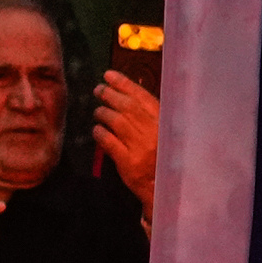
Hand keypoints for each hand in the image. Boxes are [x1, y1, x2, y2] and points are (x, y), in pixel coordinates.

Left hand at [90, 69, 157, 208]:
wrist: (165, 187)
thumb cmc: (164, 158)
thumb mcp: (165, 133)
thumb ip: (150, 116)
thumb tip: (128, 95)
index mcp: (164, 122)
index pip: (141, 96)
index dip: (123, 83)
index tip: (109, 75)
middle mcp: (154, 132)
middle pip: (127, 106)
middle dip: (109, 94)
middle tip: (98, 90)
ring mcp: (141, 147)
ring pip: (116, 121)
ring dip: (103, 113)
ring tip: (98, 111)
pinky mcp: (129, 162)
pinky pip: (109, 141)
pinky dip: (100, 133)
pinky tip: (96, 130)